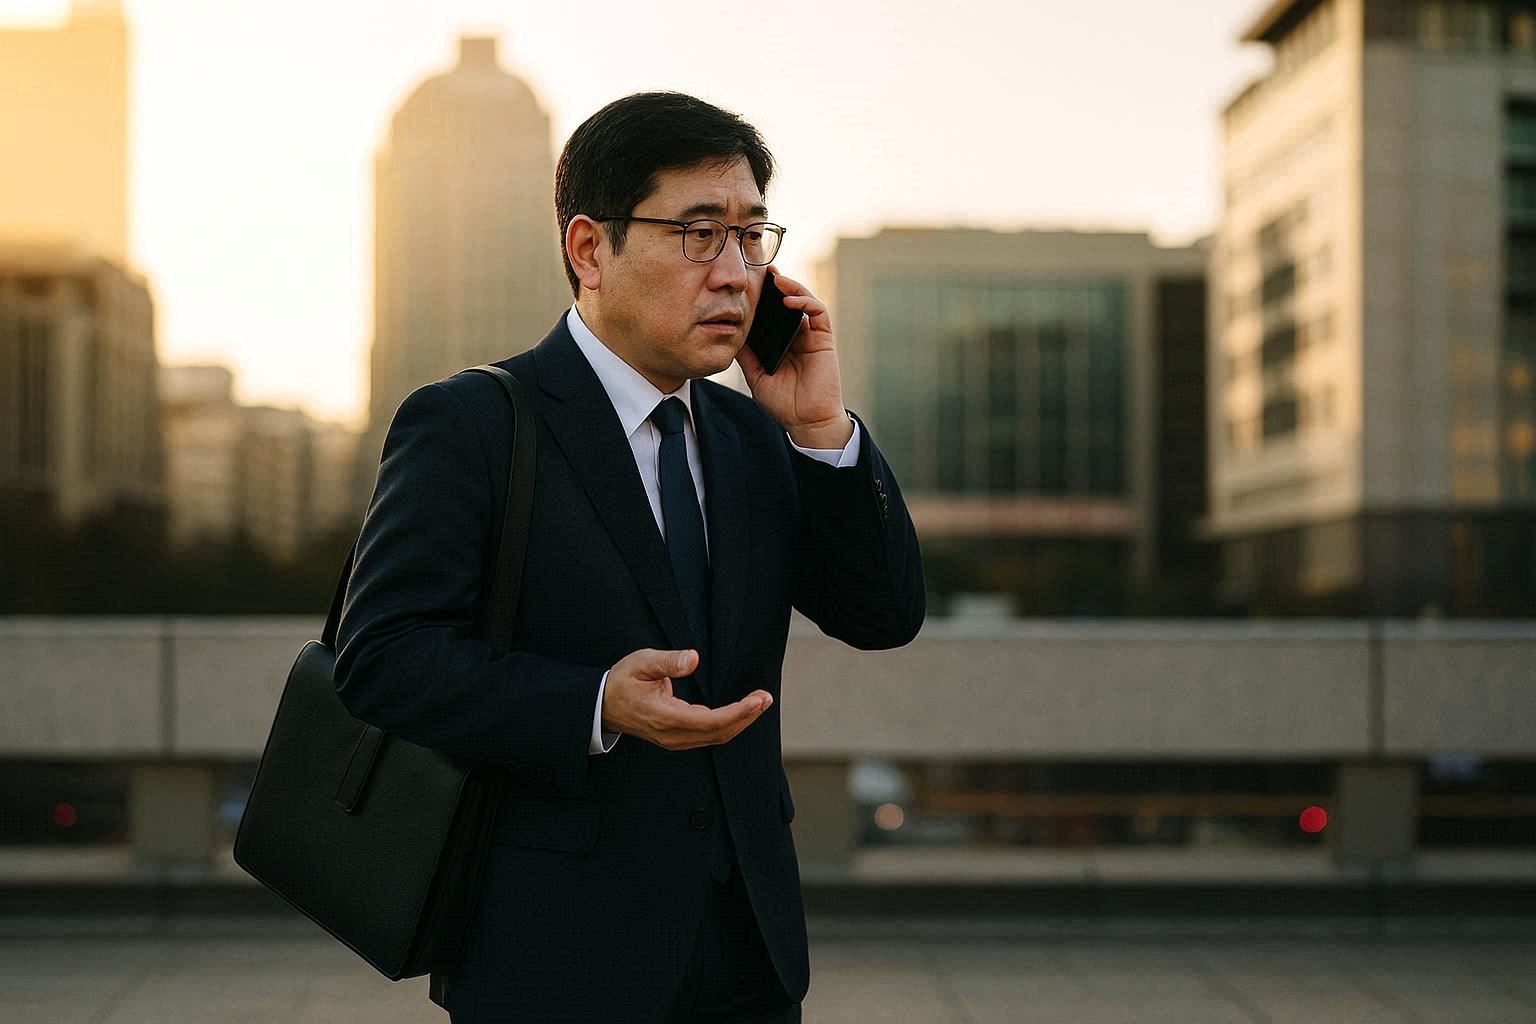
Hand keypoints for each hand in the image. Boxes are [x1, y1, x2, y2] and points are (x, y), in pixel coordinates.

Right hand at [601, 648, 772, 750]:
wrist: (601, 706)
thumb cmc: (621, 681)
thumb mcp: (641, 662)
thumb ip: (667, 661)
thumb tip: (693, 658)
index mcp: (664, 717)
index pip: (710, 720)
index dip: (738, 712)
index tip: (758, 699)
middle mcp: (672, 734)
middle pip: (718, 733)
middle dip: (746, 717)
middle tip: (766, 698)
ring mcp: (673, 740)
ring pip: (715, 737)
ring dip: (740, 722)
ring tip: (759, 704)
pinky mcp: (676, 739)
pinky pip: (707, 736)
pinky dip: (727, 725)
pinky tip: (740, 712)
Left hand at [735, 267, 852, 449]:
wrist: (806, 421)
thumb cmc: (783, 402)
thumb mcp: (755, 374)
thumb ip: (745, 353)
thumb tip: (727, 331)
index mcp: (781, 342)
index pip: (772, 312)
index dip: (762, 296)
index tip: (747, 283)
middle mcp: (796, 335)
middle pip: (787, 301)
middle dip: (776, 284)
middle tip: (760, 269)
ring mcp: (811, 335)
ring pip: (803, 300)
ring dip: (790, 287)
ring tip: (775, 279)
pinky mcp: (824, 339)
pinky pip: (818, 312)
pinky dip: (804, 302)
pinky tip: (788, 300)